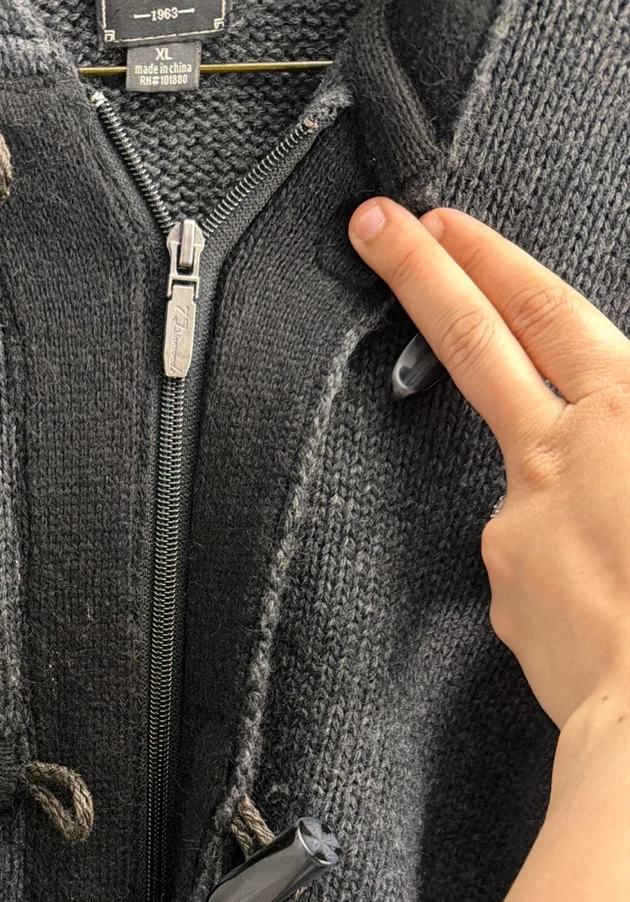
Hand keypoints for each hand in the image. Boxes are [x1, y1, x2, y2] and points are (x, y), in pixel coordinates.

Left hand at [348, 197, 629, 731]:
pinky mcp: (503, 581)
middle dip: (419, 273)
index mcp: (626, 408)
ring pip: (529, 480)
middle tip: (372, 226)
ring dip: (567, 499)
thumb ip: (627, 418)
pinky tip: (612, 604)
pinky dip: (566, 568)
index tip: (435, 223)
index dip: (485, 258)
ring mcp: (518, 517)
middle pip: (473, 341)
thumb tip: (610, 402)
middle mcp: (559, 451)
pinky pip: (531, 559)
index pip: (541, 307)